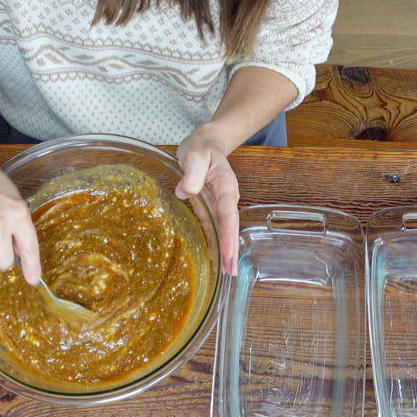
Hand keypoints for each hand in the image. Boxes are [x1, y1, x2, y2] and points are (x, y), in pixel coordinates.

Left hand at [176, 124, 239, 275]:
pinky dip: (216, 243)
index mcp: (226, 186)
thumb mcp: (195, 155)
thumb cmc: (201, 147)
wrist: (206, 143)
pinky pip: (214, 227)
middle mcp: (226, 198)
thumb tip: (184, 191)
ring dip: (226, 251)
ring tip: (227, 273)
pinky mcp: (210, 207)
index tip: (228, 252)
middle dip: (231, 250)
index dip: (227, 234)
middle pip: (230, 227)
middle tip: (231, 273)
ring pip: (224, 230)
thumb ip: (192, 172)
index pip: (227, 213)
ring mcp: (219, 204)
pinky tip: (214, 258)